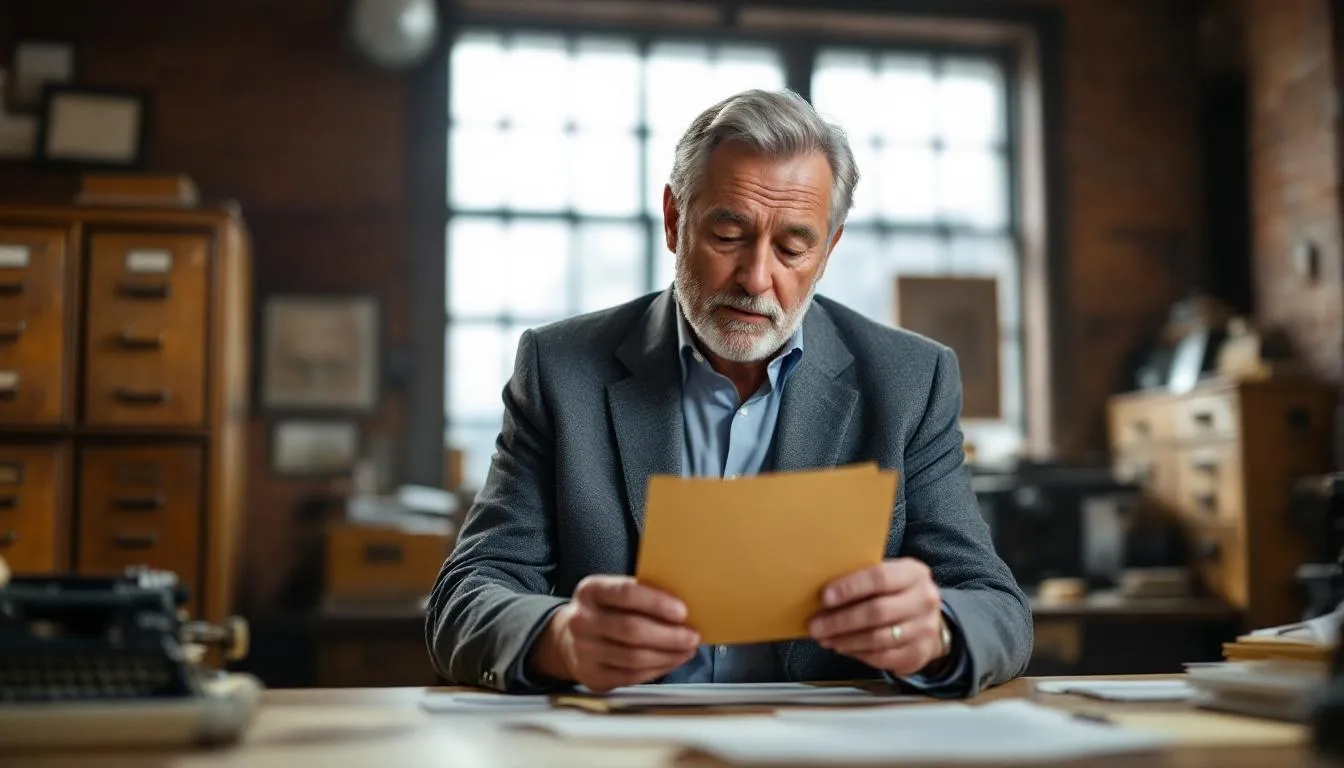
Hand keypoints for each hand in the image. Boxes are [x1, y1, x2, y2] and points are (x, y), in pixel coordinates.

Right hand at [530, 575, 699, 691]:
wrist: (566, 640)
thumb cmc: (603, 611)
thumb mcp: (612, 593)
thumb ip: (640, 595)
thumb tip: (683, 607)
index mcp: (590, 591)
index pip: (626, 594)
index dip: (657, 603)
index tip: (682, 611)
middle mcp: (582, 620)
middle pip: (632, 630)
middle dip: (669, 635)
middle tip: (692, 635)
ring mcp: (585, 651)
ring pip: (634, 658)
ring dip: (668, 655)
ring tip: (687, 649)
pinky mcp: (593, 676)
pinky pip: (632, 676)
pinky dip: (658, 669)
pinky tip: (671, 661)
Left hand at [807, 558, 948, 675]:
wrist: (930, 620)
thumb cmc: (898, 594)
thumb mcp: (889, 576)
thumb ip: (863, 579)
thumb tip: (825, 593)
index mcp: (914, 573)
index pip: (880, 578)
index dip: (850, 588)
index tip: (825, 598)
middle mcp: (924, 600)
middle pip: (877, 612)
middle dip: (840, 621)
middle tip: (816, 625)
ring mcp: (924, 629)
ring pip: (878, 638)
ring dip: (845, 640)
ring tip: (825, 638)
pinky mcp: (918, 654)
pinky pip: (882, 657)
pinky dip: (858, 654)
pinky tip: (843, 647)